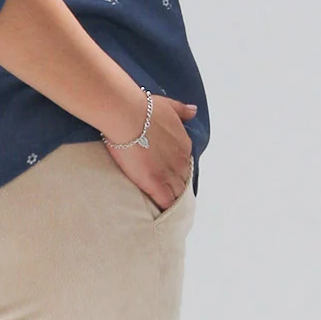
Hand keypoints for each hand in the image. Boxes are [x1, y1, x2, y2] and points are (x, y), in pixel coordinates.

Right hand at [101, 93, 196, 211]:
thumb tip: (192, 111)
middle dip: (176, 187)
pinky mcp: (155, 184)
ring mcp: (169, 174)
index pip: (185, 165)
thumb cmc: (144, 109)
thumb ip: (182, 111)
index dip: (177, 171)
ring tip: (165, 208)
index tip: (169, 175)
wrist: (128, 116)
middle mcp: (180, 161)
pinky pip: (166, 202)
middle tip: (166, 193)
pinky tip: (161, 214)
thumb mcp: (169, 106)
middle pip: (183, 181)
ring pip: (177, 194)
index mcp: (184, 145)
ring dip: (172, 200)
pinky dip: (165, 208)